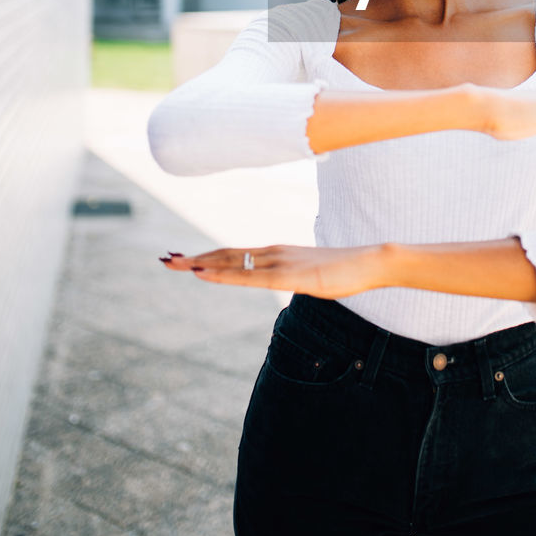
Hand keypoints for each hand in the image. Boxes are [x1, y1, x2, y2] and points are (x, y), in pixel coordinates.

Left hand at [159, 244, 386, 298]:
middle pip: (225, 255)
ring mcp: (279, 263)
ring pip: (230, 262)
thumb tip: (284, 282)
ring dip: (199, 263)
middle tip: (165, 260)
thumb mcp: (310, 275)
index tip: (183, 259)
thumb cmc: (345, 269)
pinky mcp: (288, 276)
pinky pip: (248, 277)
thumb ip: (293, 276)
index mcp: (276, 253)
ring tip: (174, 264)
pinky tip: (204, 274)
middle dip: (193, 258)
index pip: (234, 254)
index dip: (207, 256)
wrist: (370, 261)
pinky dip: (221, 274)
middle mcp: (272, 253)